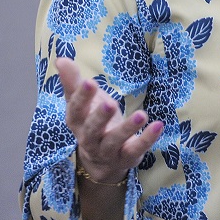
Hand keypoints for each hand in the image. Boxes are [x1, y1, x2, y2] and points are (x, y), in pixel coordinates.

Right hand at [56, 57, 163, 184]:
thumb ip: (72, 81)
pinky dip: (147, 139)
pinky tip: (158, 125)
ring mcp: (108, 151)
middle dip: (100, 117)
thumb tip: (61, 58)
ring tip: (142, 115)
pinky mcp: (126, 157)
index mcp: (77, 122)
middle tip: (110, 103)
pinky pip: (136, 149)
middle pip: (92, 129)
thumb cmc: (91, 121)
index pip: (76, 110)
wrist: (101, 160)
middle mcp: (89, 139)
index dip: (82, 97)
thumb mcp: (82, 102)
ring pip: (115, 141)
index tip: (90, 82)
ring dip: (128, 128)